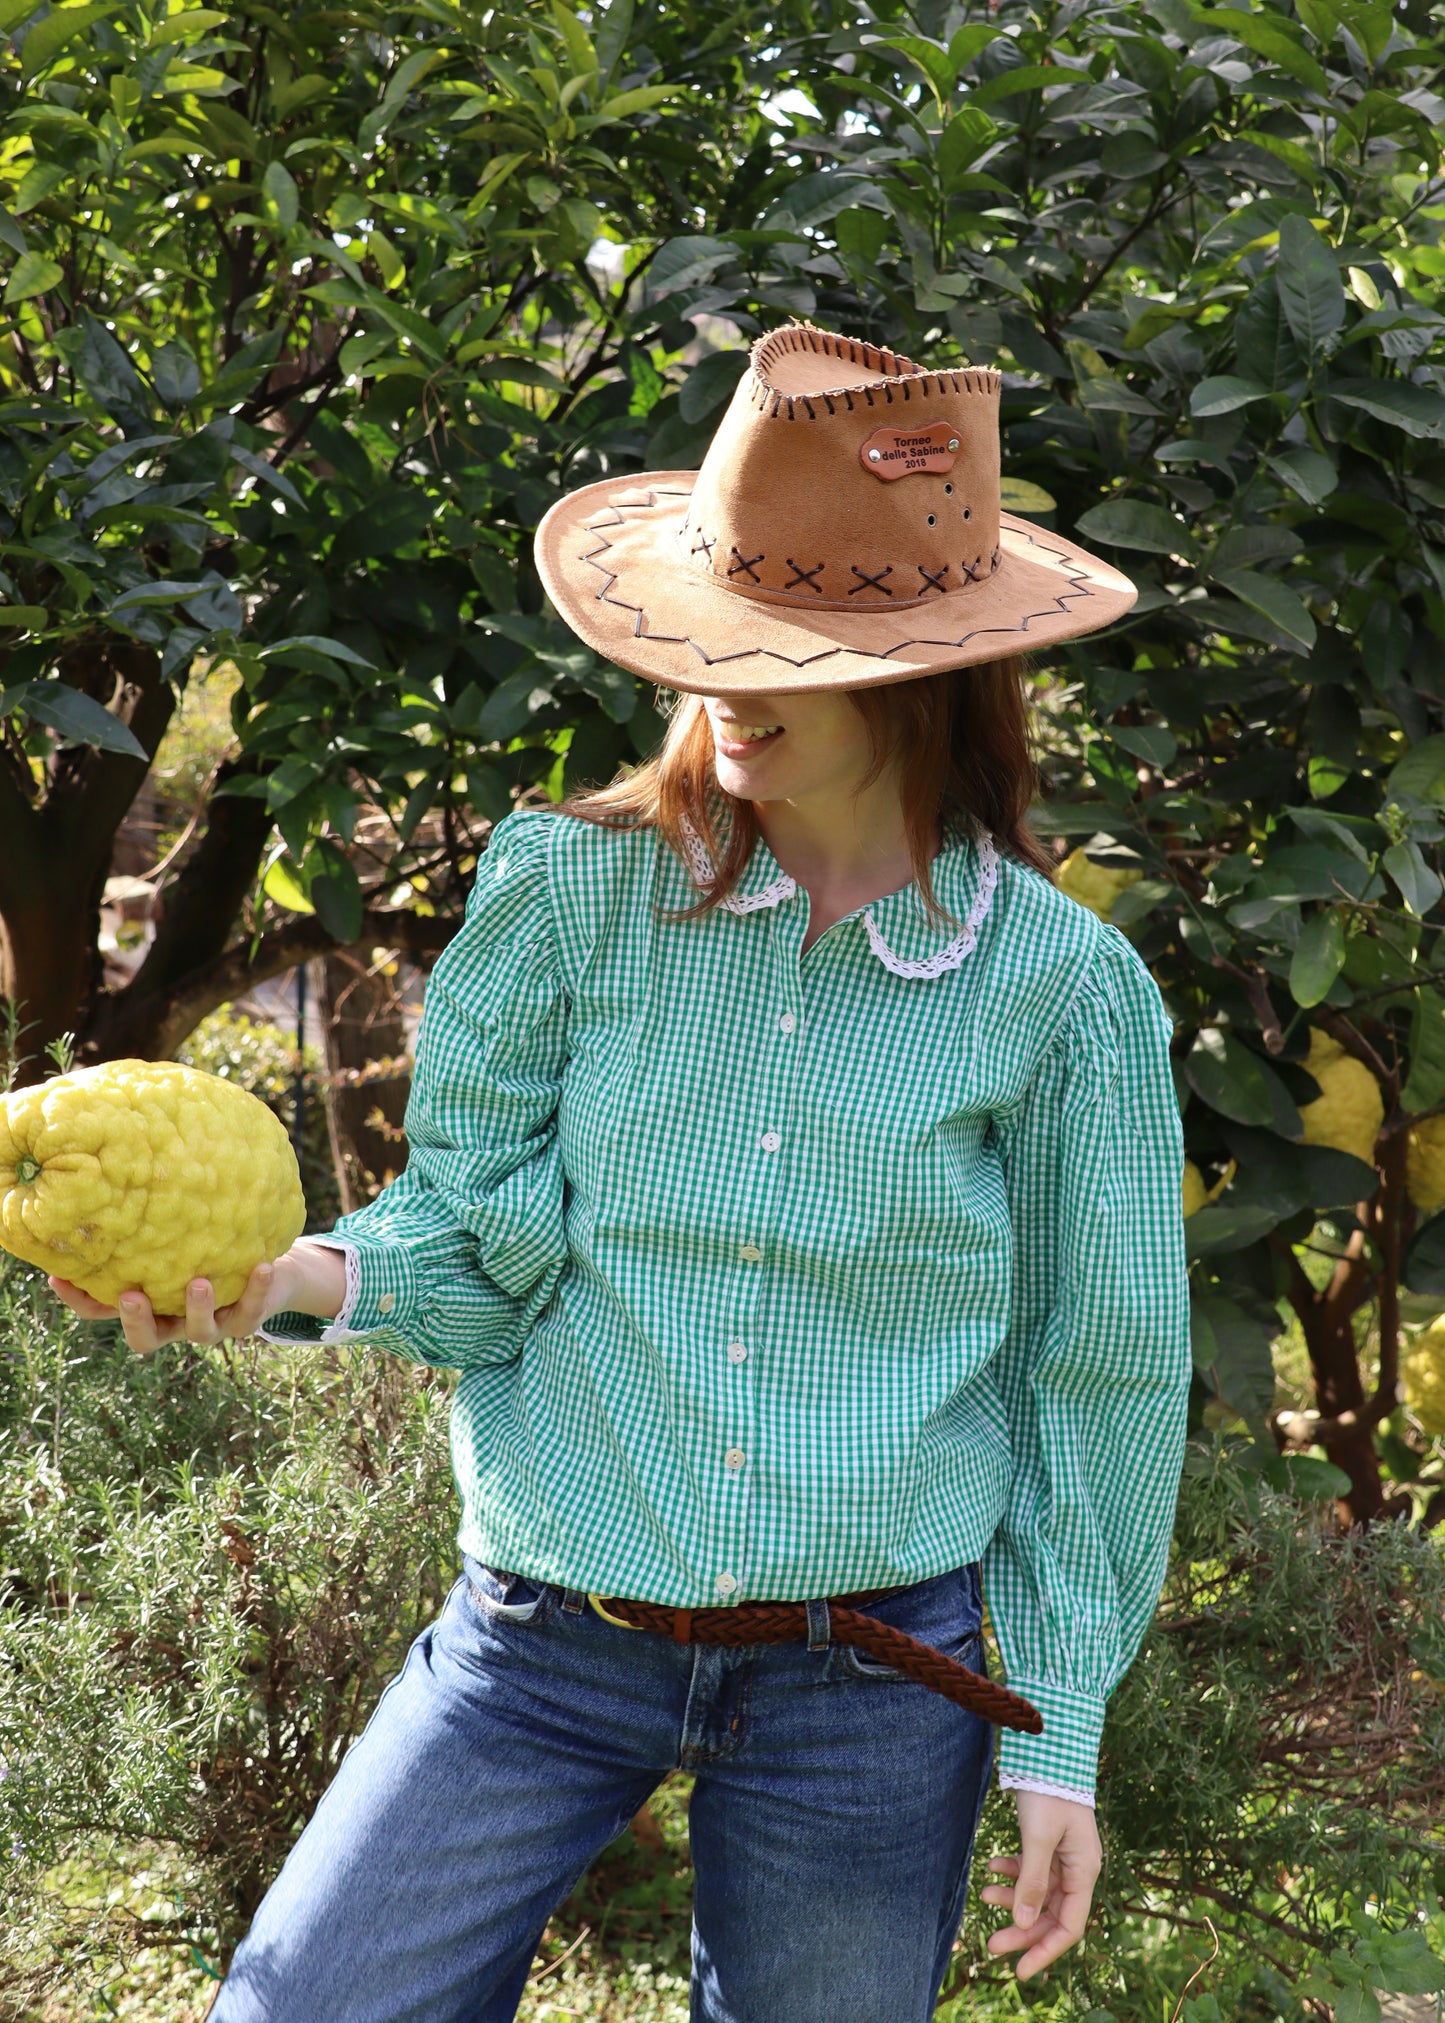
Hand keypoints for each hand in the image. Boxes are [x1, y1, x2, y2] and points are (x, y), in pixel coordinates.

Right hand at [47, 1241, 348, 1354]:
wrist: (267, 1272)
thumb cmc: (207, 1245)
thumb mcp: (174, 1236)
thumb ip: (147, 1223)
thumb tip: (113, 1172)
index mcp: (148, 1305)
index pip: (103, 1311)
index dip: (80, 1300)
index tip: (59, 1277)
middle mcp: (174, 1322)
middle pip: (146, 1339)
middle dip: (136, 1321)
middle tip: (131, 1295)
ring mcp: (210, 1326)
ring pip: (199, 1331)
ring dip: (197, 1308)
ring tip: (199, 1282)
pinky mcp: (246, 1321)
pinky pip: (250, 1310)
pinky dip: (256, 1289)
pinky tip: (262, 1266)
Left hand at [980, 1790, 1101, 1979]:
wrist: (1049, 1751)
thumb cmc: (1049, 1793)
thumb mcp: (1038, 1838)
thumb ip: (1032, 1881)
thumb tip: (1024, 1923)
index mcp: (1084, 1872)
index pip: (1068, 1927)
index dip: (1044, 1951)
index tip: (1019, 1971)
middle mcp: (1078, 1869)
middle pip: (1051, 1914)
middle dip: (1022, 1929)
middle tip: (990, 1944)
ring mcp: (1064, 1856)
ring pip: (1038, 1892)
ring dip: (1012, 1898)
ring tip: (983, 1894)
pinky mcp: (1049, 1842)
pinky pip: (1032, 1869)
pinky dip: (1012, 1872)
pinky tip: (992, 1867)